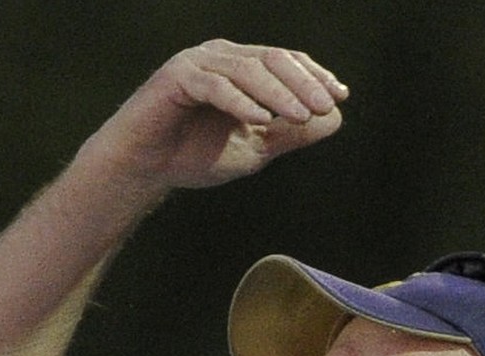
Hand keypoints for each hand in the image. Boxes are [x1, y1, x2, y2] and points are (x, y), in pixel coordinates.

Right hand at [82, 39, 347, 195]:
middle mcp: (221, 57)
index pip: (286, 62)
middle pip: (272, 59)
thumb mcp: (256, 149)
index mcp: (241, 68)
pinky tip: (261, 119)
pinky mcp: (176, 78)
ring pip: (247, 69)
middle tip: (325, 106)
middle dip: (303, 83)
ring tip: (300, 115)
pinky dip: (240, 101)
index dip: (314, 76)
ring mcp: (198, 63)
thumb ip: (291, 134)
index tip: (339, 97)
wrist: (145, 168)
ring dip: (278, 92)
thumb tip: (335, 120)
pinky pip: (214, 85)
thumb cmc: (194, 155)